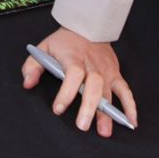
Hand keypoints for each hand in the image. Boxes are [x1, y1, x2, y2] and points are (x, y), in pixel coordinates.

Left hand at [22, 27, 136, 136]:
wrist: (88, 26)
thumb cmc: (65, 41)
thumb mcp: (44, 47)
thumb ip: (33, 65)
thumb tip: (27, 83)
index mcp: (73, 58)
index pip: (72, 75)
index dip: (66, 92)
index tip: (58, 108)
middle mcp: (91, 66)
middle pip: (93, 86)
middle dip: (88, 106)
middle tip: (82, 125)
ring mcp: (105, 71)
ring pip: (108, 91)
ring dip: (108, 112)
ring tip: (104, 131)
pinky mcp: (115, 74)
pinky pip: (125, 90)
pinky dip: (130, 106)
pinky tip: (131, 121)